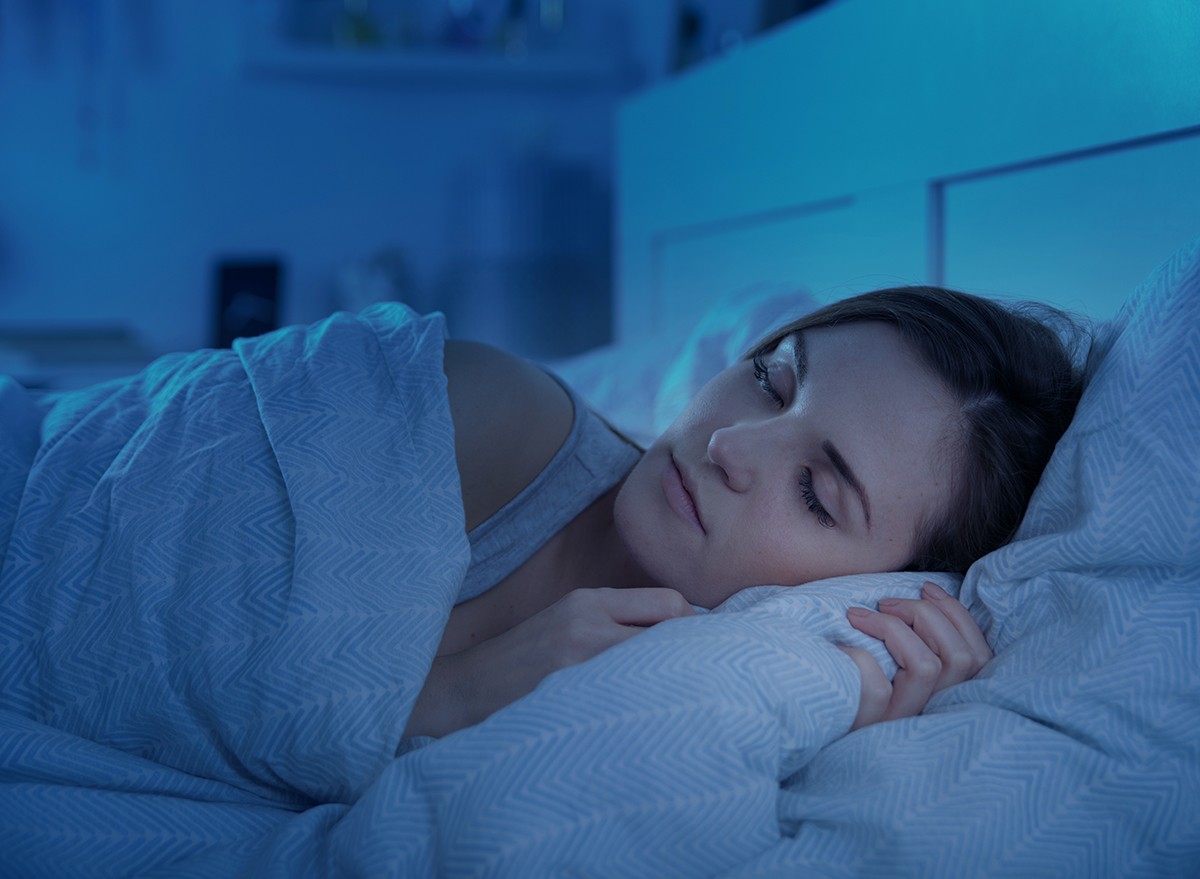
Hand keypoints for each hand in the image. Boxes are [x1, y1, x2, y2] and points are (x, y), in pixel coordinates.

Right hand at [405, 587, 694, 740]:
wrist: (467, 689)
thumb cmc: (525, 660)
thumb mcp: (566, 621)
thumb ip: (614, 620)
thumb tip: (680, 632)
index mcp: (590, 600)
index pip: (669, 601)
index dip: (694, 625)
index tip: (701, 648)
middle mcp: (588, 621)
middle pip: (672, 629)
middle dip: (693, 654)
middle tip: (703, 678)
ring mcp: (581, 658)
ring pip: (657, 664)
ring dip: (673, 681)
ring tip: (679, 701)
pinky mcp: (573, 693)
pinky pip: (631, 696)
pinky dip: (647, 705)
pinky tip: (649, 720)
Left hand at [836, 581, 991, 731]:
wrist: (806, 714)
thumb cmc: (851, 673)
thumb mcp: (893, 658)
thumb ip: (920, 639)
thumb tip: (927, 595)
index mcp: (945, 694)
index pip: (979, 656)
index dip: (957, 615)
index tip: (926, 589)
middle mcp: (932, 712)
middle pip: (961, 659)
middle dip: (924, 615)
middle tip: (884, 603)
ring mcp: (901, 723)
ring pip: (926, 667)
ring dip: (893, 628)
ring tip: (858, 617)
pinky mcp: (870, 727)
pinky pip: (877, 687)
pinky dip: (860, 658)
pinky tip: (840, 650)